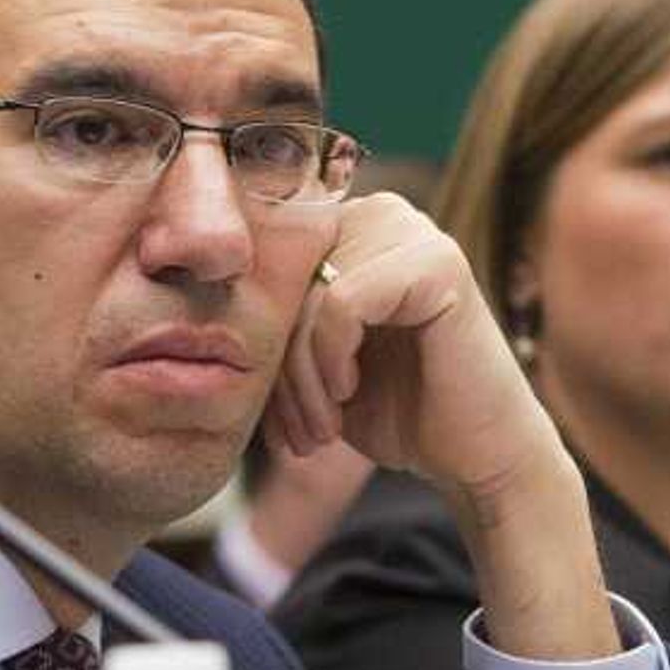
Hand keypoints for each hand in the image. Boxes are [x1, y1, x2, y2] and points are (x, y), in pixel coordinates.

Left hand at [267, 193, 565, 515]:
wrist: (475, 455)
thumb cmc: (395, 410)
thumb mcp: (313, 363)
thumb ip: (274, 323)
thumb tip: (194, 305)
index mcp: (350, 227)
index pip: (265, 270)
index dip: (259, 348)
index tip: (275, 419)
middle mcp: (381, 214)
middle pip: (282, 280)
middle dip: (277, 370)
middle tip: (297, 435)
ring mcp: (414, 231)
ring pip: (307, 295)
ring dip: (301, 378)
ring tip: (318, 432)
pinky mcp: (437, 262)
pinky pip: (342, 302)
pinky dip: (332, 359)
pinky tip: (348, 394)